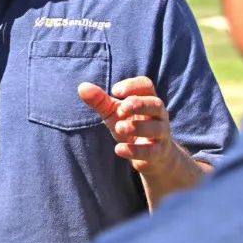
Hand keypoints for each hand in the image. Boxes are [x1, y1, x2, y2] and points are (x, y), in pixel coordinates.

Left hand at [78, 76, 200, 207]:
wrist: (149, 156)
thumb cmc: (131, 126)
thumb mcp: (114, 113)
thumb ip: (100, 101)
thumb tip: (82, 87)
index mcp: (148, 99)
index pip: (146, 85)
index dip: (132, 86)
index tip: (115, 91)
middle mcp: (158, 115)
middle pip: (156, 104)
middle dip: (139, 104)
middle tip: (122, 108)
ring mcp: (161, 134)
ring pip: (156, 128)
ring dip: (137, 127)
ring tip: (119, 127)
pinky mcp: (158, 153)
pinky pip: (150, 151)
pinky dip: (135, 150)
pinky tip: (119, 149)